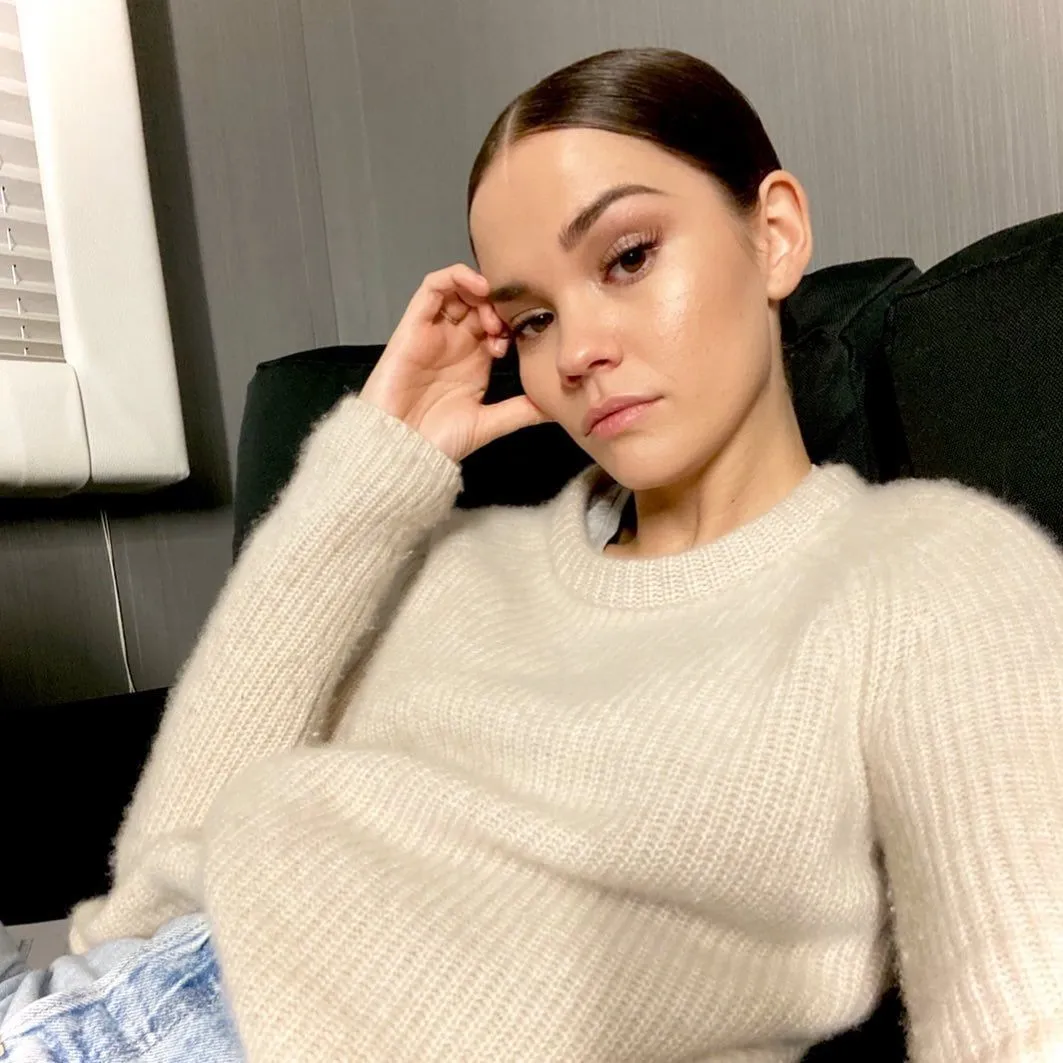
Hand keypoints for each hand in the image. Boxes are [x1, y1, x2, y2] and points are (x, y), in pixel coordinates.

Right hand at [359, 264, 551, 461]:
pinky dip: (455, 277)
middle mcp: (455, 342)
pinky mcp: (413, 325)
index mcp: (473, 360)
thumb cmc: (439, 439)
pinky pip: (432, 286)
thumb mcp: (490, 423)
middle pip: (480, 303)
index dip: (512, 323)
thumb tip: (556, 408)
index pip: (497, 324)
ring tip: (491, 311)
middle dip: (498, 307)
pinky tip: (477, 288)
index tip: (519, 341)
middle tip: (505, 327)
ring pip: (458, 290)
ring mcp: (435, 331)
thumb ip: (521, 411)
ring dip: (479, 291)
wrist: (402, 448)